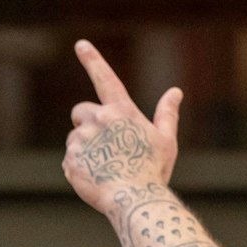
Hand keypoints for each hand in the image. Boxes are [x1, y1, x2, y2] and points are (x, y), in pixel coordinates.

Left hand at [62, 40, 181, 216]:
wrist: (135, 201)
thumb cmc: (154, 171)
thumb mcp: (166, 141)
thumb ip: (168, 114)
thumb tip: (176, 92)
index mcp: (121, 112)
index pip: (105, 78)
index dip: (93, 60)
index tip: (81, 45)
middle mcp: (98, 120)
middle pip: (81, 111)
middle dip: (88, 122)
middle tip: (105, 144)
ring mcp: (81, 140)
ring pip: (76, 138)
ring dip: (86, 149)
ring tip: (107, 169)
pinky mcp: (70, 159)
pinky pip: (70, 160)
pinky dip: (80, 168)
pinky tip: (98, 180)